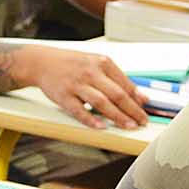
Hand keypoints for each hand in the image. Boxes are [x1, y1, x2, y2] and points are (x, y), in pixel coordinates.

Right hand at [14, 47, 147, 129]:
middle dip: (132, 110)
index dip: (137, 99)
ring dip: (117, 116)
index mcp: (102, 63)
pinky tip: (101, 126)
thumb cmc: (71, 64)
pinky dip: (91, 119)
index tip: (146, 110)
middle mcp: (90, 72)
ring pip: (101, 102)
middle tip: (142, 121)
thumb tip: (139, 96)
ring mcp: (76, 84)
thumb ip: (117, 78)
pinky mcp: (63, 96)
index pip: (125, 83)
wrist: (42, 62)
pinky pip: (79, 110)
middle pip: (116, 94)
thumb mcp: (96, 63)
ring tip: (128, 126)